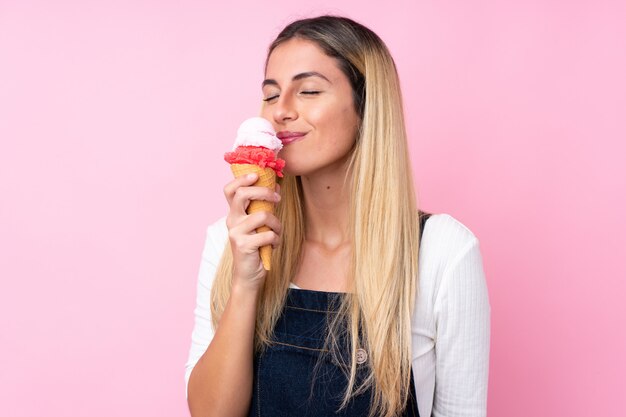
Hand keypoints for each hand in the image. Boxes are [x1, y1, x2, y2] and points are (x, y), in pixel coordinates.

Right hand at [223, 172, 281, 290]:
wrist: (248, 275)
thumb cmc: (256, 246)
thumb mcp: (258, 224)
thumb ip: (263, 206)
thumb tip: (276, 185)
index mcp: (234, 213)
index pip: (230, 189)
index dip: (242, 179)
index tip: (257, 175)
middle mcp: (231, 221)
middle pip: (242, 194)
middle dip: (264, 192)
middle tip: (277, 198)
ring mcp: (236, 233)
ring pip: (262, 215)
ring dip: (276, 223)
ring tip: (276, 231)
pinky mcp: (243, 245)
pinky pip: (268, 234)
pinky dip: (276, 239)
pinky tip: (274, 244)